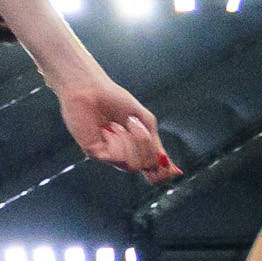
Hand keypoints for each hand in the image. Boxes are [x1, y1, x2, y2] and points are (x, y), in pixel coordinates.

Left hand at [52, 63, 177, 179]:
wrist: (90, 87)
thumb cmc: (114, 98)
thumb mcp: (144, 120)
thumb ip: (155, 143)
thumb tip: (166, 164)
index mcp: (134, 147)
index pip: (151, 169)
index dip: (162, 172)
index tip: (171, 170)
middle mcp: (121, 153)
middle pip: (146, 165)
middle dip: (145, 144)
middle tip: (133, 123)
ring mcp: (107, 154)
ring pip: (132, 165)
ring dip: (131, 142)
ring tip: (119, 124)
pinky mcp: (94, 152)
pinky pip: (115, 158)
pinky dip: (118, 142)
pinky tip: (108, 128)